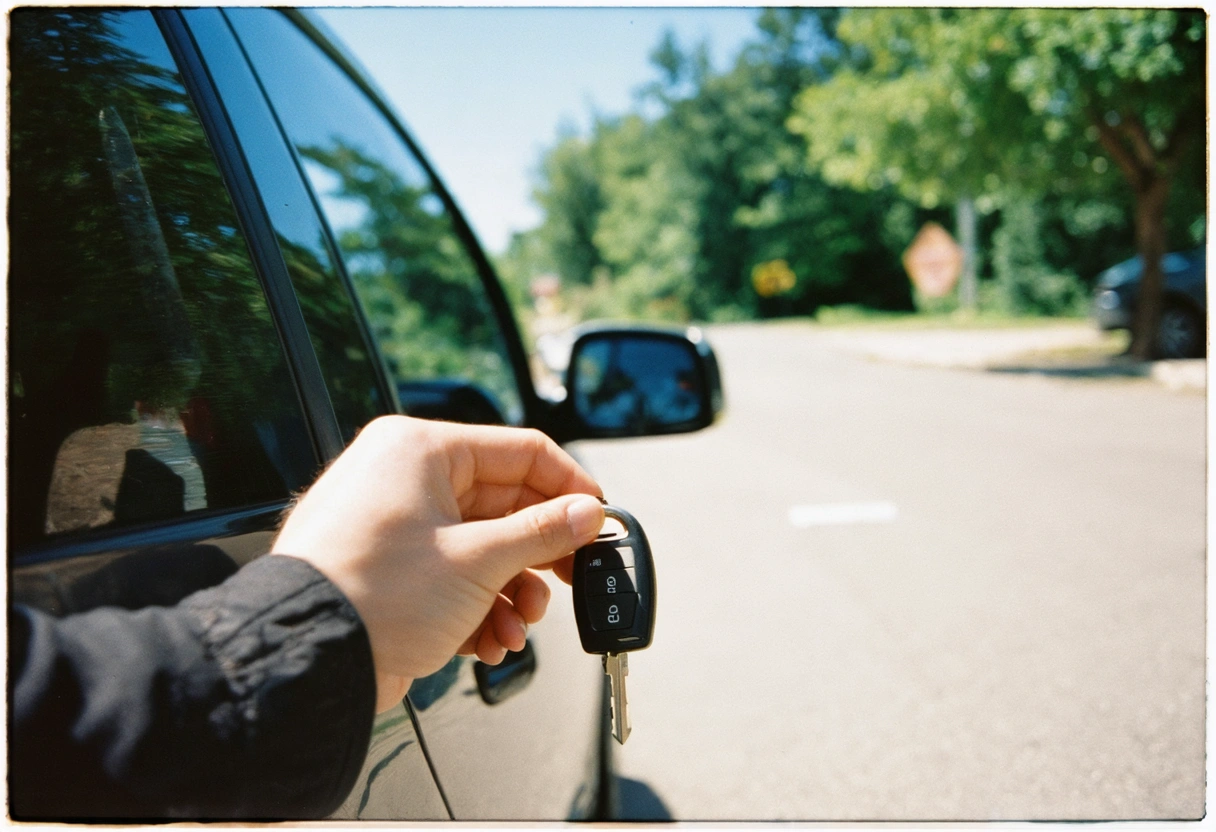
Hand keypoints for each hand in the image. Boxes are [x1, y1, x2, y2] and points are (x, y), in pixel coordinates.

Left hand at [272, 416, 603, 711]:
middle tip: (572, 579)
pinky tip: (489, 640)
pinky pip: (453, 577)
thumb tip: (586, 514)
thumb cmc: (372, 595)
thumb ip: (542, 533)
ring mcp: (395, 526)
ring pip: (481, 548)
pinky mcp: (390, 571)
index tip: (598, 517)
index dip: (568, 485)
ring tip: (519, 624)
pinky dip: (478, 609)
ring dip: (511, 591)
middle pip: (503, 504)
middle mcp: (405, 478)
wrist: (306, 661)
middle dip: (537, 555)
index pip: (519, 451)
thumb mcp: (477, 561)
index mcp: (420, 450)